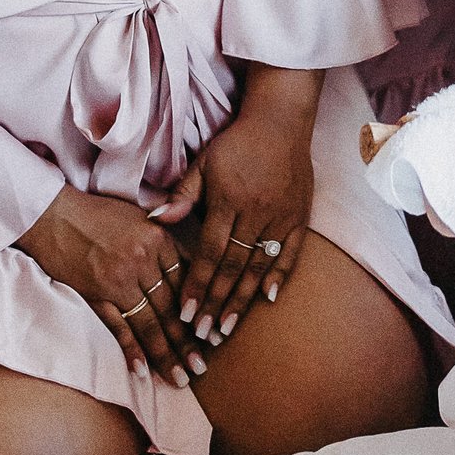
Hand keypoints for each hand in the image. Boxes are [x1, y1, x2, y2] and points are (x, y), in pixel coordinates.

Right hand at [17, 184, 199, 385]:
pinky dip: (131, 349)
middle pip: (172, 307)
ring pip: (149, 323)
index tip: (212, 333)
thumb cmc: (99, 213)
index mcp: (158, 239)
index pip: (187, 281)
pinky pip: (118, 327)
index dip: (200, 310)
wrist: (53, 214)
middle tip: (202, 367)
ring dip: (166, 354)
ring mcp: (118, 281)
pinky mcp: (95, 294)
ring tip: (181, 378)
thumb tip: (192, 263)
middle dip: (188, 341)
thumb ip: (167, 239)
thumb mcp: (142, 216)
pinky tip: (143, 371)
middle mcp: (142, 261)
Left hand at [154, 66, 318, 347]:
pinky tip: (268, 298)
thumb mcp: (204, 162)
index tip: (186, 315)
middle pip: (233, 267)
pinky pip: (290, 252)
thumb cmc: (236, 142)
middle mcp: (256, 212)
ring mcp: (281, 215)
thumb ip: (183, 195)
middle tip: (204, 335)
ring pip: (259, 266)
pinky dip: (280, 275)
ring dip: (242, 299)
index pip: (209, 253)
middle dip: (216, 303)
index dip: (197, 286)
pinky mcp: (300, 215)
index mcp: (229, 200)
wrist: (281, 119)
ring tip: (227, 327)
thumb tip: (155, 220)